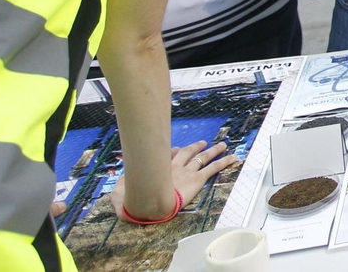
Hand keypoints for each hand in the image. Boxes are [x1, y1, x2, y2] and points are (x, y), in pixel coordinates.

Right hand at [112, 141, 236, 222]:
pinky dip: (224, 161)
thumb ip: (121, 192)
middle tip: (203, 143)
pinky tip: (233, 157)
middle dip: (195, 147)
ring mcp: (186, 171)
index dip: (173, 152)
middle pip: (187, 152)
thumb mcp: (121, 195)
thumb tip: (114, 195)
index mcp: (158, 168)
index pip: (168, 156)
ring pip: (202, 157)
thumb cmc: (136, 200)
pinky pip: (213, 168)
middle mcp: (174, 166)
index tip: (176, 149)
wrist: (151, 204)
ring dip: (213, 150)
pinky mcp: (196, 179)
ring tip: (222, 145)